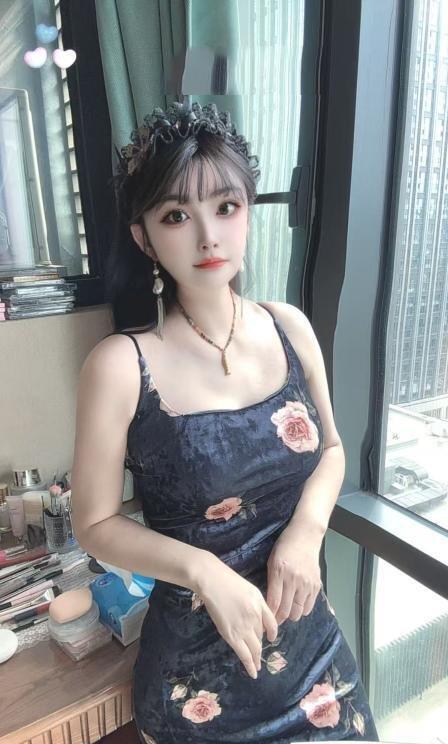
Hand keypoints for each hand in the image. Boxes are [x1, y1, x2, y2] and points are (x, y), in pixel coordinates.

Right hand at [197, 555, 277, 679]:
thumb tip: (258, 621)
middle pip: (261, 637)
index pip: (272, 624)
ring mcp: (244, 626)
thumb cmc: (227, 580)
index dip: (272, 633)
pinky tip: (253, 672)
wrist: (211, 580)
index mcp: (260, 604)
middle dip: (260, 647)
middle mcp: (255, 617)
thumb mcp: (249, 589)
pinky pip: (244, 653)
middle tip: (259, 656)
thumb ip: (257, 605)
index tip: (270, 638)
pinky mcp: (231, 634)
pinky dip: (249, 664)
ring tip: (256, 667)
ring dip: (256, 659)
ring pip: (254, 648)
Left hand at [266, 525, 322, 623]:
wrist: (305, 536)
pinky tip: (296, 606)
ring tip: (285, 613)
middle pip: (286, 610)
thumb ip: (271, 582)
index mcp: (279, 572)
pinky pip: (309, 606)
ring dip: (290, 615)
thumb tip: (269, 604)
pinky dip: (302, 610)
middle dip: (278, 620)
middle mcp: (294, 579)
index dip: (268, 616)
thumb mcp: (272, 562)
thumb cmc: (284, 547)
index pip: (274, 602)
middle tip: (273, 622)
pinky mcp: (316, 585)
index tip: (264, 623)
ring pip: (298, 611)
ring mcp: (307, 583)